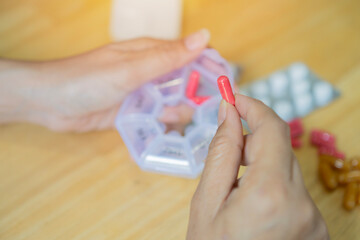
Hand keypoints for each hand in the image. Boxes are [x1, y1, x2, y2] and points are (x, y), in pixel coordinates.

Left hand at [0, 29, 209, 131]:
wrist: (50, 103)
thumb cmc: (86, 79)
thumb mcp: (131, 68)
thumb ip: (168, 57)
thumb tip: (204, 37)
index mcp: (152, 53)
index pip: (192, 54)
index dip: (212, 67)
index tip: (227, 84)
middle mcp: (150, 71)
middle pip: (186, 81)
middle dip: (197, 95)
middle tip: (204, 111)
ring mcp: (142, 92)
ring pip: (174, 101)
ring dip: (178, 111)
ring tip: (168, 118)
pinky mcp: (134, 110)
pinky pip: (157, 117)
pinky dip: (162, 123)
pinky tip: (160, 128)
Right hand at [187, 95, 328, 239]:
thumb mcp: (206, 202)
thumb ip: (222, 151)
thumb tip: (229, 111)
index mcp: (270, 194)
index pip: (272, 129)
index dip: (253, 107)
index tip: (234, 99)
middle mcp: (303, 205)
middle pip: (281, 147)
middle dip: (253, 140)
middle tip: (229, 153)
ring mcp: (315, 220)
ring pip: (288, 169)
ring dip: (262, 165)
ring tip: (237, 190)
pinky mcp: (318, 229)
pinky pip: (295, 191)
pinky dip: (274, 186)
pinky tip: (255, 206)